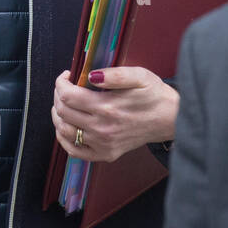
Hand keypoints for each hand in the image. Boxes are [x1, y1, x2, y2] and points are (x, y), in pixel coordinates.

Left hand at [51, 67, 178, 162]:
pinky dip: (63, 138)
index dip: (61, 83)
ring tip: (64, 104)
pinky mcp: (105, 154)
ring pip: (64, 130)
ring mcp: (102, 144)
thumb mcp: (139, 76)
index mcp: (107, 107)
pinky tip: (66, 127)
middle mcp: (102, 128)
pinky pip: (74, 150)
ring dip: (58, 115)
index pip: (68, 96)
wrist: (170, 119)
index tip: (67, 76)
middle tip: (66, 87)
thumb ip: (114, 74)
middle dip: (58, 95)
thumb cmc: (154, 95)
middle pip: (63, 112)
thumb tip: (91, 76)